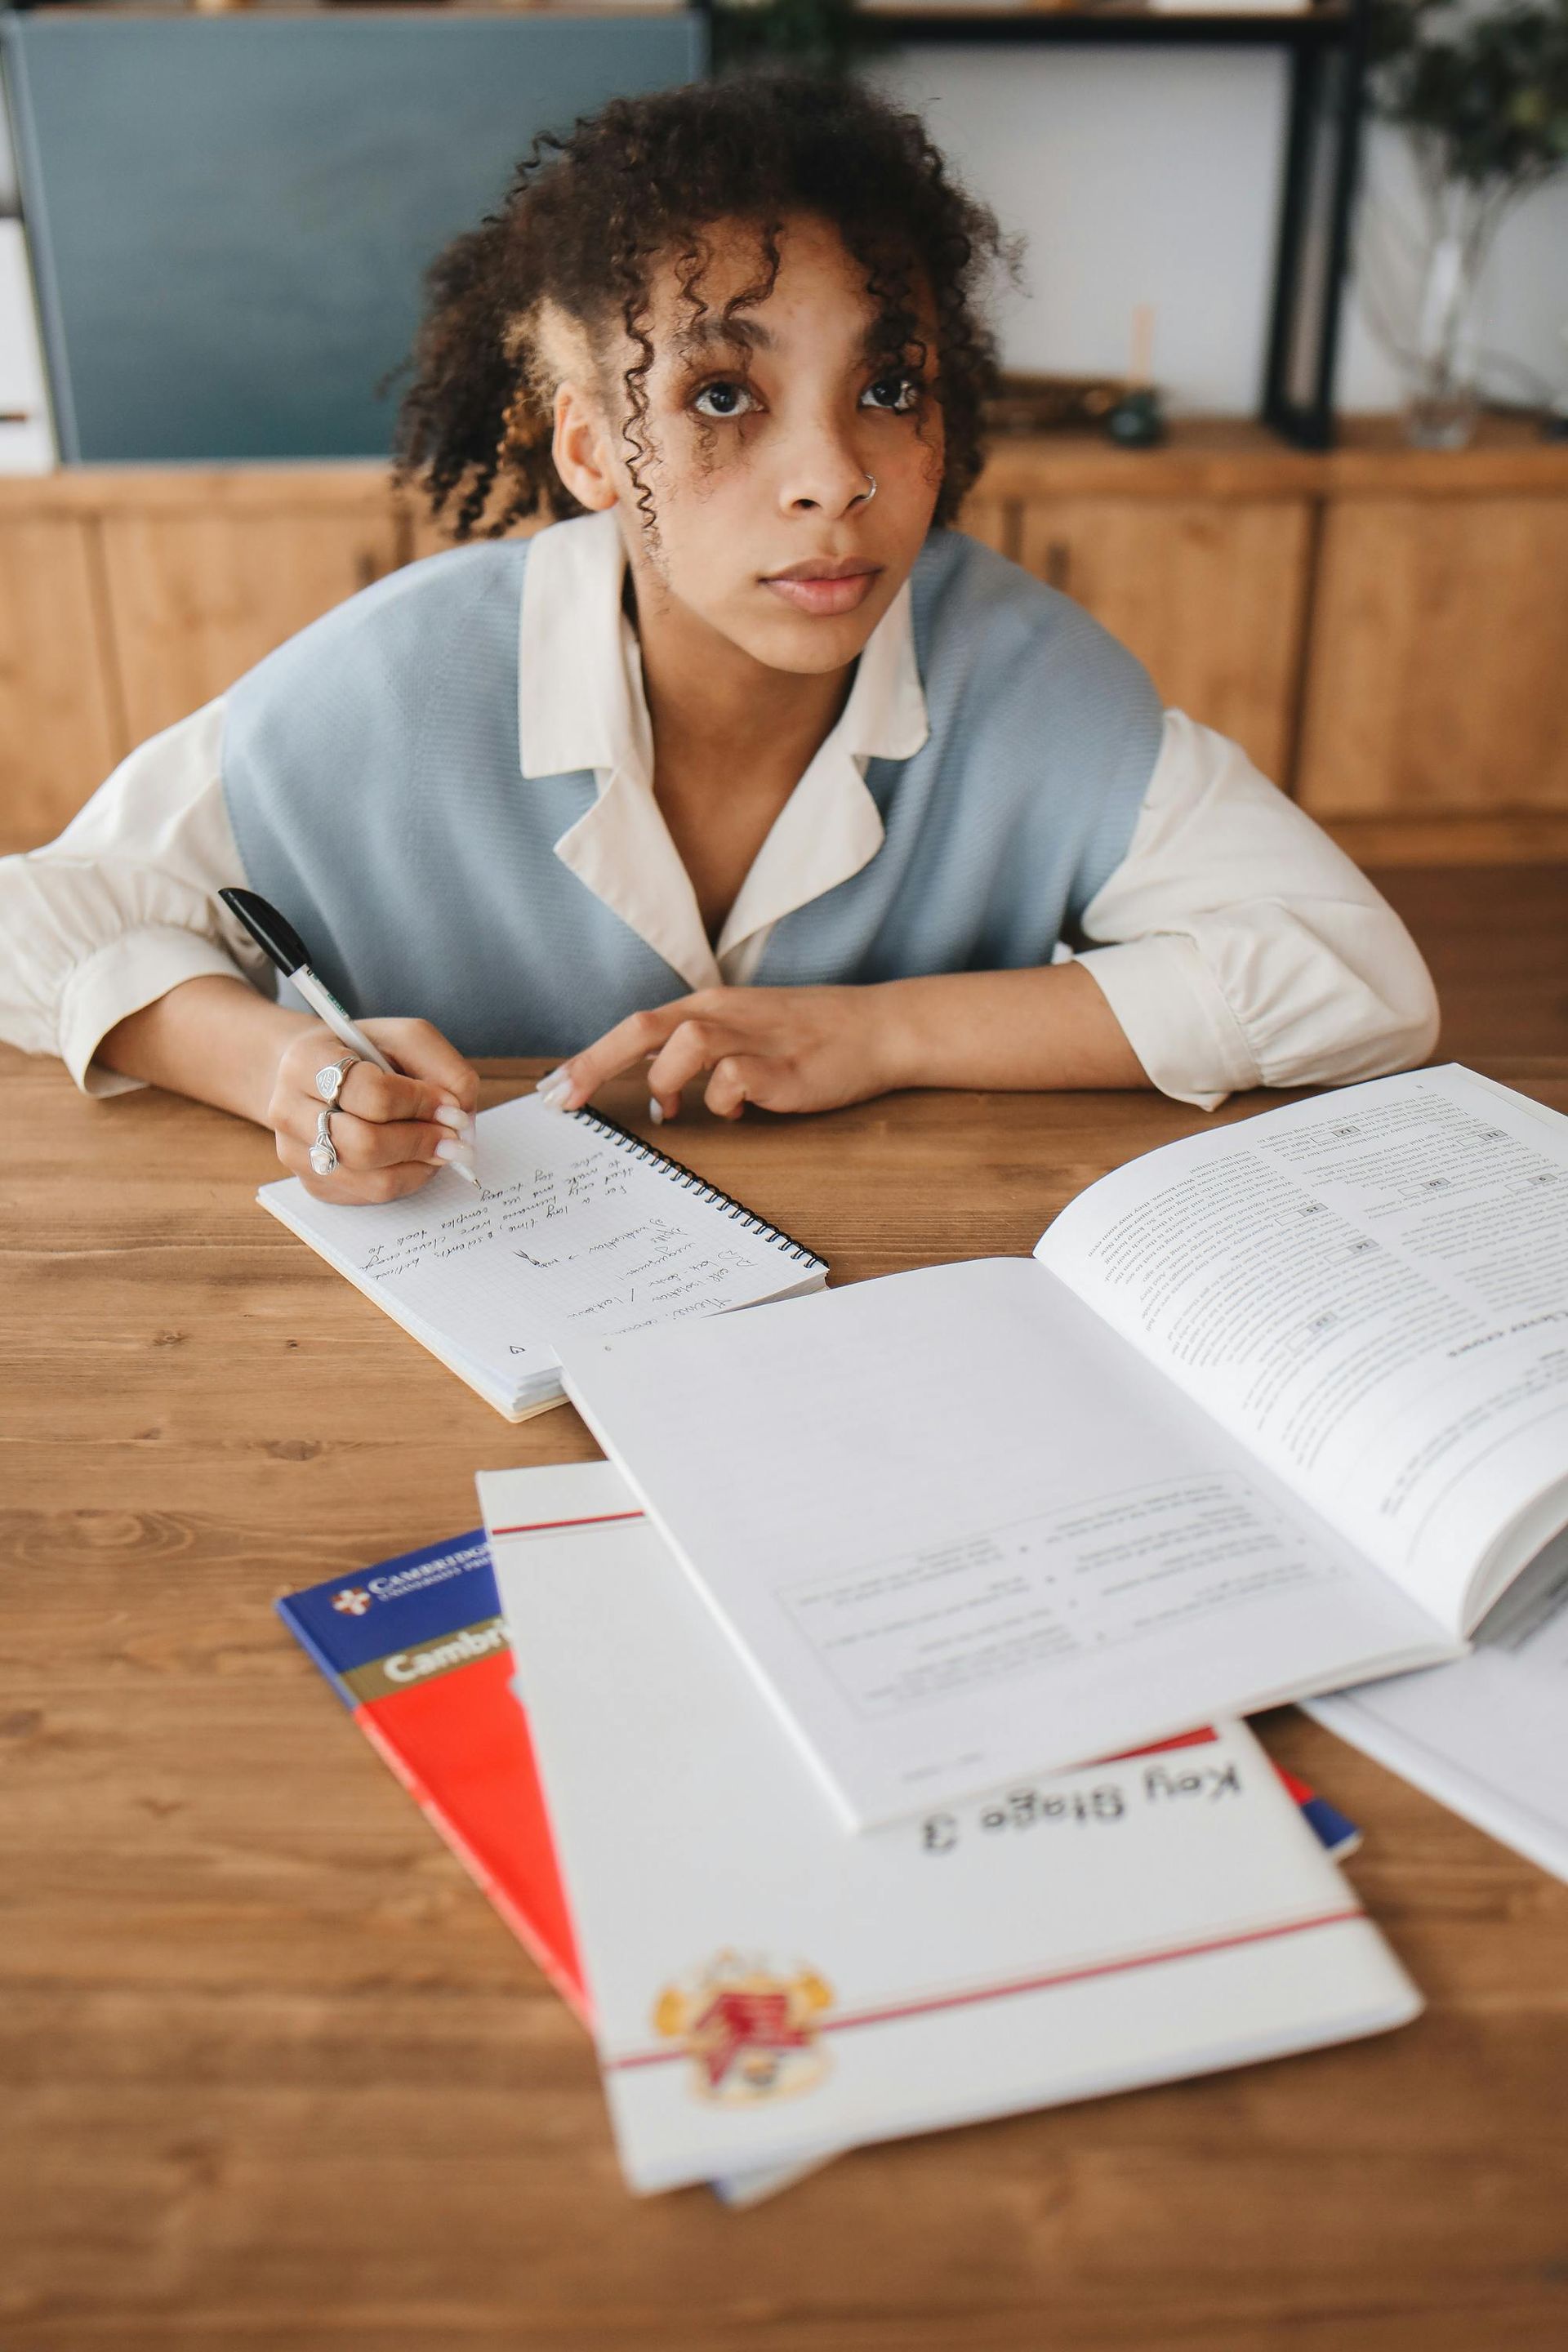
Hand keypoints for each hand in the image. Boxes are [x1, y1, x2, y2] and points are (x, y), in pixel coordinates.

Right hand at [268, 1018, 479, 1203]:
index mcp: (307, 1061)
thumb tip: (462, 1116)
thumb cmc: (365, 1054)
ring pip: (370, 1179)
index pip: (370, 1093)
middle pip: (365, 1144)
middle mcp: (288, 1110)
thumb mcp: (406, 1039)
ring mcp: (296, 1152)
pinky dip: (406, 1180)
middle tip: (454, 1137)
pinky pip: (369, 1196)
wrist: (316, 1076)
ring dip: (419, 1166)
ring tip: (441, 1149)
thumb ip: (443, 1068)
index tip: (451, 1106)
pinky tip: (416, 1159)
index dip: (420, 1103)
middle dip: (421, 1141)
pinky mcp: (312, 1183)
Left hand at [541, 985, 904, 1122]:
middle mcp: (724, 1015)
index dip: (590, 1056)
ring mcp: (753, 1039)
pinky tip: (738, 1109)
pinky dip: (723, 1099)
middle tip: (563, 1099)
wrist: (878, 1027)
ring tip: (675, 1108)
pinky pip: (733, 1079)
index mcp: (710, 1007)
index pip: (636, 1026)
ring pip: (684, 1043)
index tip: (553, 1089)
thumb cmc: (809, 1038)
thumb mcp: (744, 1036)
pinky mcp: (782, 1067)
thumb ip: (698, 1059)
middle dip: (595, 1063)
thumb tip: (657, 1094)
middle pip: (643, 1027)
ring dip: (668, 1080)